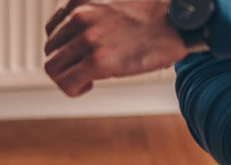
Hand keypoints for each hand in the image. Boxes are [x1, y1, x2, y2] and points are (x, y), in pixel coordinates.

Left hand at [44, 0, 186, 95]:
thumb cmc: (153, 13)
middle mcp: (79, 16)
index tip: (80, 54)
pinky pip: (66, 83)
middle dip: (65, 64)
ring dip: (67, 77)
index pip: (52, 30)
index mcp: (80, 0)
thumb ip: (93, 10)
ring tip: (87, 78)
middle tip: (85, 69)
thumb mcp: (113, 1)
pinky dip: (73, 90)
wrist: (180, 19)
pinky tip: (90, 85)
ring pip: (52, 68)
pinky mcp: (98, 61)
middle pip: (50, 50)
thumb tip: (80, 35)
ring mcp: (87, 39)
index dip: (64, 47)